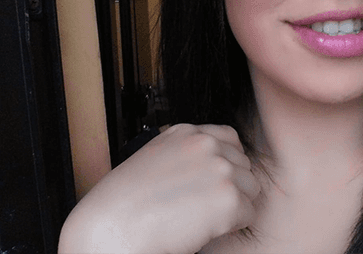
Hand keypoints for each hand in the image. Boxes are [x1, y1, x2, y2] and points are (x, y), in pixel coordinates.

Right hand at [58, 124, 260, 253]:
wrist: (112, 228)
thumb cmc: (122, 203)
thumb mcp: (153, 159)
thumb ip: (183, 155)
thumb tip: (206, 169)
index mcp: (185, 132)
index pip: (228, 138)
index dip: (226, 163)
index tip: (214, 180)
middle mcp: (205, 144)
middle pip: (243, 164)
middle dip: (231, 185)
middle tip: (206, 205)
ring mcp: (219, 169)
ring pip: (251, 188)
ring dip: (235, 205)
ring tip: (204, 217)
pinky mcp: (228, 199)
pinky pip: (248, 214)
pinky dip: (233, 226)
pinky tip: (205, 228)